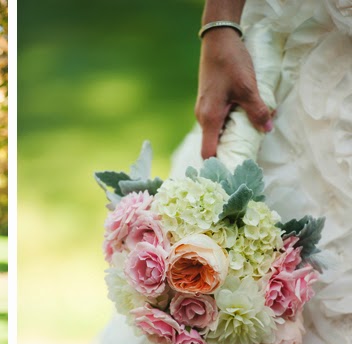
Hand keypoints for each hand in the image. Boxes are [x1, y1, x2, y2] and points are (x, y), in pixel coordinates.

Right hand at [195, 28, 272, 158]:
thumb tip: (267, 129)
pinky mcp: (210, 103)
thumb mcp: (247, 88)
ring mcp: (205, 110)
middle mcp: (203, 117)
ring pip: (217, 132)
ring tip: (251, 137)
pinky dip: (231, 125)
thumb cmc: (229, 64)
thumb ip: (257, 110)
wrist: (218, 42)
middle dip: (229, 152)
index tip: (231, 175)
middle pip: (213, 144)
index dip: (218, 166)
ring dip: (233, 136)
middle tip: (248, 158)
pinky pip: (219, 121)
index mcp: (209, 118)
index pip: (208, 153)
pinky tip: (246, 118)